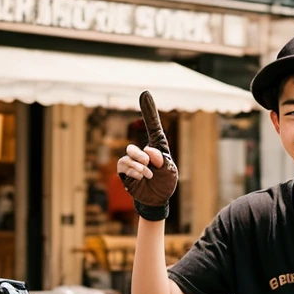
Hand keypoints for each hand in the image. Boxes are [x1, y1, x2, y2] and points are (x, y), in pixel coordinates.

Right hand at [116, 91, 178, 209]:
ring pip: (129, 152)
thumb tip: (149, 152)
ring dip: (139, 164)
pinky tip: (141, 177)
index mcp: (158, 148)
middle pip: (137, 144)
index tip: (145, 93)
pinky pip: (124, 164)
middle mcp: (144, 151)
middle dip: (144, 154)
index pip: (153, 126)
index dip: (148, 110)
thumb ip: (162, 159)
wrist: (157, 200)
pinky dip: (133, 170)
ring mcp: (133, 160)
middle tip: (150, 164)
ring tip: (148, 174)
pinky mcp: (125, 170)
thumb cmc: (165, 184)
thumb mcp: (170, 171)